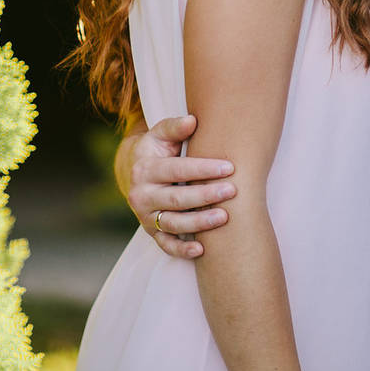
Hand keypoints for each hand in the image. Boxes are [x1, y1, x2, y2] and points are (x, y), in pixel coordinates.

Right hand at [120, 114, 237, 258]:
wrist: (137, 172)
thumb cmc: (158, 150)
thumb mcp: (161, 135)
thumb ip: (175, 127)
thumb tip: (192, 120)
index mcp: (144, 169)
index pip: (176, 170)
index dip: (202, 169)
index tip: (229, 167)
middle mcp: (141, 195)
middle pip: (176, 199)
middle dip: (205, 195)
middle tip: (232, 190)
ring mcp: (145, 217)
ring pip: (173, 224)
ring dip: (199, 223)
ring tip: (224, 217)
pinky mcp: (151, 232)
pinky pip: (166, 245)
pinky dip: (182, 250)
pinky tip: (202, 250)